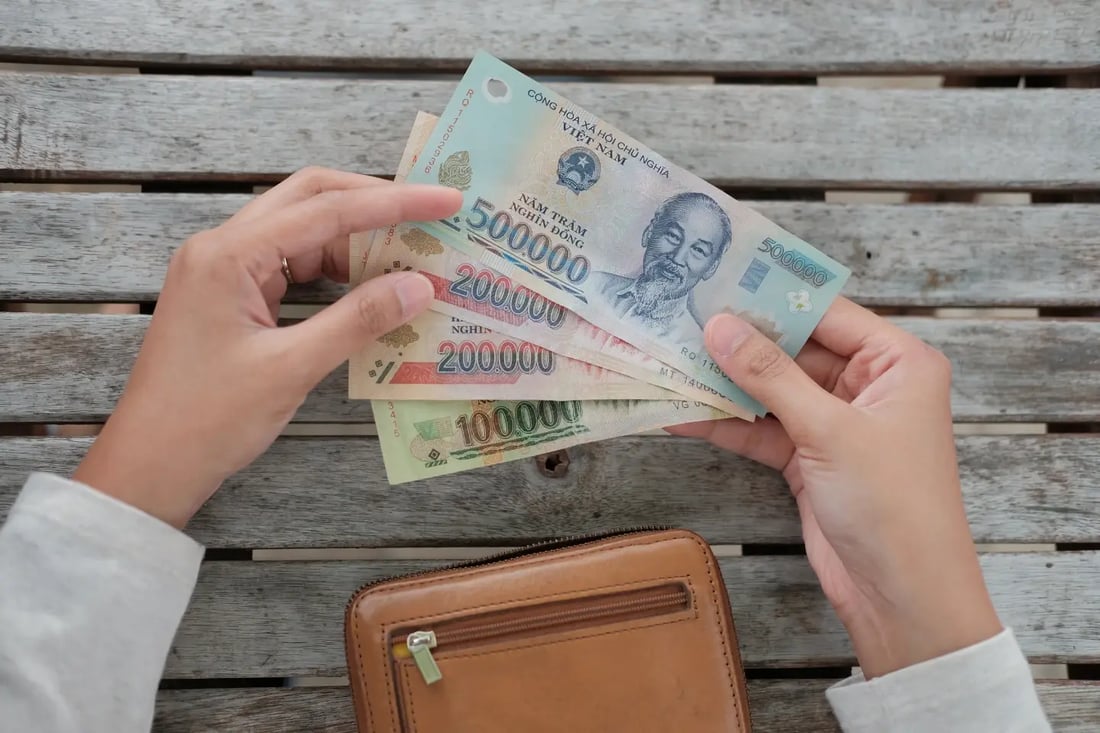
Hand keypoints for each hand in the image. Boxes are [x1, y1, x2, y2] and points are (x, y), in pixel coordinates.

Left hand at [74, 168, 460, 528]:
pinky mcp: (229, 297)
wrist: (149, 467)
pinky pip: (289, 265)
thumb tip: (420, 286)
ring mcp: (223, 271)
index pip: (326, 210)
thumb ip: (358, 320)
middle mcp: (222, 248)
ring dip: (354, 240)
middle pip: (309, 200)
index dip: (394, 203)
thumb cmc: (208, 420)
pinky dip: (332, 270)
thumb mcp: (292, 369)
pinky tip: (368, 288)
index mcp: (228, 255)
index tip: (447, 201)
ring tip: (408, 258)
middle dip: (373, 204)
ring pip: (301, 232)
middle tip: (430, 216)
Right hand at [667, 298, 1001, 677]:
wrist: (902, 596)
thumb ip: (770, 376)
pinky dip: (726, 423)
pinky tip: (682, 411)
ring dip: (725, 382)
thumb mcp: (829, 430)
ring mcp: (836, 423)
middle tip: (682, 317)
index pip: (827, 314)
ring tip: (670, 358)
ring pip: (771, 390)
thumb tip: (719, 326)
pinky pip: (761, 429)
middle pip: (793, 350)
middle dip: (739, 341)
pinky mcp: (809, 459)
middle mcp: (869, 386)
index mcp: (898, 363)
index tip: (718, 279)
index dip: (772, 297)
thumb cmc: (892, 504)